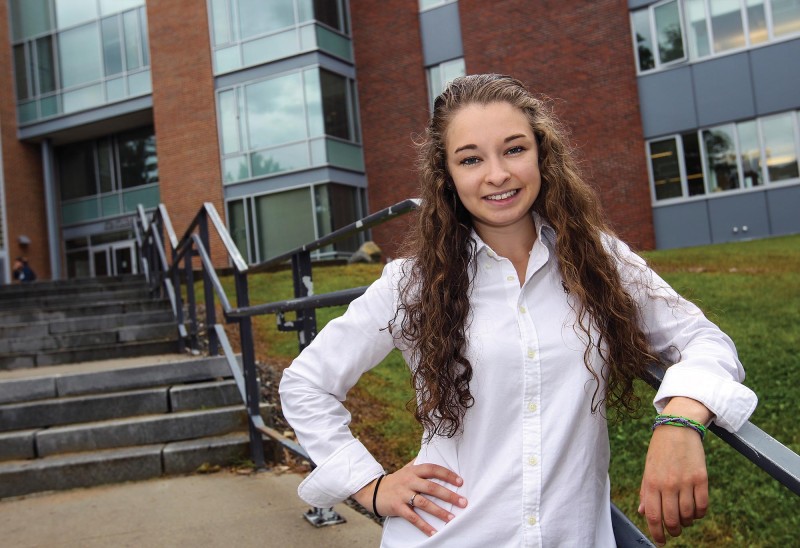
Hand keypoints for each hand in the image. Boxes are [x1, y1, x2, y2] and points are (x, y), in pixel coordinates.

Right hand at [353, 459, 466, 536]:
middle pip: (431, 487)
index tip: (460, 482)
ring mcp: (402, 494)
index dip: (447, 474)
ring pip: (424, 503)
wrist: (373, 491)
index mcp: (413, 470)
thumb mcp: (406, 469)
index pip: (432, 469)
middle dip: (449, 495)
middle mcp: (409, 481)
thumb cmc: (396, 481)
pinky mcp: (397, 507)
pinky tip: (434, 532)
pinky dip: (424, 526)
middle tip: (463, 502)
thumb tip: (435, 453)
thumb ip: (419, 464)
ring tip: (452, 519)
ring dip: (439, 512)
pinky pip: (412, 518)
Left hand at [639, 398, 710, 545]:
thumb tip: (644, 513)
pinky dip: (700, 514)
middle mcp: (668, 484)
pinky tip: (696, 511)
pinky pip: (703, 505)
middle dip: (673, 531)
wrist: (677, 427)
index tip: (660, 541)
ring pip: (689, 515)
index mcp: (652, 482)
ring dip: (687, 522)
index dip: (657, 533)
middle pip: (672, 519)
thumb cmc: (660, 450)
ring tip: (684, 519)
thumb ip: (646, 492)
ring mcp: (686, 482)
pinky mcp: (701, 478)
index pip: (653, 516)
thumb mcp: (648, 469)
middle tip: (674, 532)